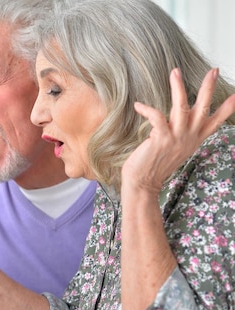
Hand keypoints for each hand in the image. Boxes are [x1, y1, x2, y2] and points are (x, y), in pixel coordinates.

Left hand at [126, 68, 234, 193]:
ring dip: (178, 87)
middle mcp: (189, 136)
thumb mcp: (175, 147)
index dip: (228, 108)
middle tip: (213, 71)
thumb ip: (181, 132)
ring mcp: (176, 137)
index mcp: (195, 139)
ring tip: (175, 72)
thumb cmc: (155, 164)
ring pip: (182, 106)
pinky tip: (138, 106)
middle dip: (209, 88)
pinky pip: (157, 116)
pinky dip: (147, 109)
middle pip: (204, 108)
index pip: (216, 121)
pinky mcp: (161, 138)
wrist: (143, 183)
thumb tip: (179, 117)